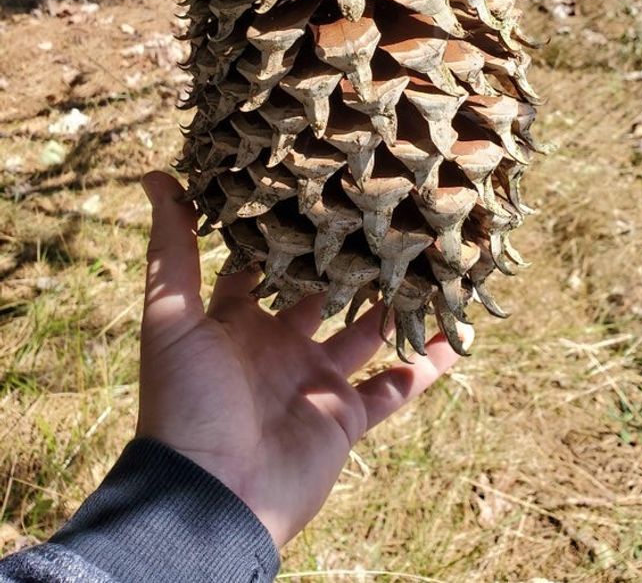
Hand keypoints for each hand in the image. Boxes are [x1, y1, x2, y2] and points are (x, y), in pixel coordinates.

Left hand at [137, 171, 471, 547]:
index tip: (314, 192)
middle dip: (346, 264)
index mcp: (238, 322)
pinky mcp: (346, 418)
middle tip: (382, 220)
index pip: (264, 267)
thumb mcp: (172, 317)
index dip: (284, 234)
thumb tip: (156, 176)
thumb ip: (171, 249)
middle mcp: (280, 346)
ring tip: (425, 265)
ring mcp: (316, 382)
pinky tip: (454, 336)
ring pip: (363, 336)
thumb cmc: (187, 400)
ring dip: (391, 307)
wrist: (213, 497)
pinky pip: (394, 389)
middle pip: (322, 296)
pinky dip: (424, 367)